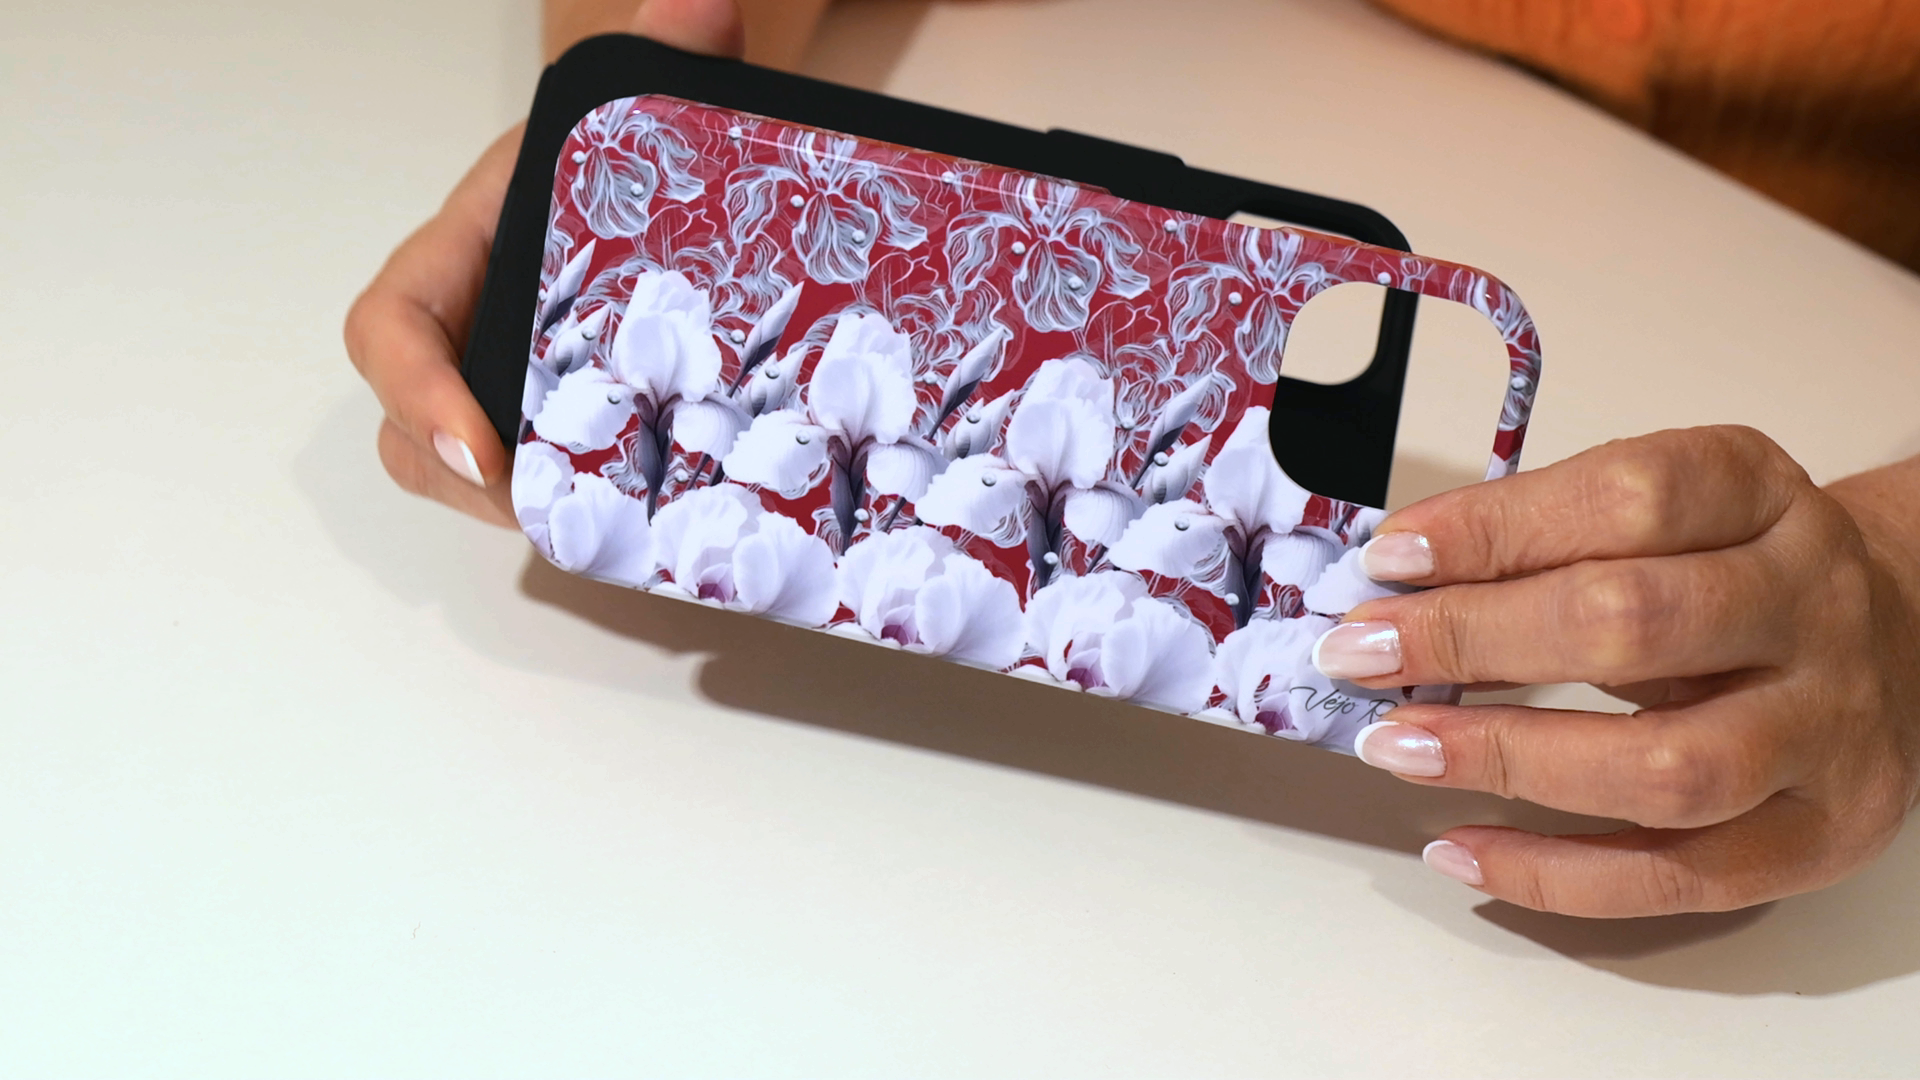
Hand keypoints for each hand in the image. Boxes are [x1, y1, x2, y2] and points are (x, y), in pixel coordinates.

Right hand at [343, 0, 747, 525]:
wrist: (659, 182)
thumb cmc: (623, 151)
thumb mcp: (637, 108)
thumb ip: (666, 56)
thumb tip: (701, 7)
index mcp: (463, 250)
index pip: (390, 328)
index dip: (416, 394)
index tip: (476, 452)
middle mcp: (469, 327)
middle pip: (415, 430)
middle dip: (470, 488)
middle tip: (558, 516)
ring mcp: (505, 384)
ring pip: (466, 474)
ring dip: (520, 512)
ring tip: (604, 530)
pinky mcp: (555, 425)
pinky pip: (532, 485)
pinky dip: (569, 513)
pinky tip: (640, 529)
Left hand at [1319, 426, 1919, 916]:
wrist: (1895, 637)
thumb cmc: (1736, 570)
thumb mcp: (1662, 512)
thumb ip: (1543, 534)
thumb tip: (1396, 581)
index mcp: (1761, 497)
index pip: (1630, 498)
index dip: (1495, 528)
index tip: (1389, 559)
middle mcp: (1809, 607)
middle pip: (1636, 624)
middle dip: (1474, 639)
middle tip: (1363, 655)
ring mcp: (1827, 730)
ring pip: (1667, 768)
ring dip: (1508, 759)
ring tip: (1399, 748)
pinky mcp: (1819, 836)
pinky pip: (1675, 877)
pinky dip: (1552, 873)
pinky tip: (1459, 848)